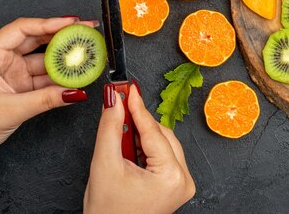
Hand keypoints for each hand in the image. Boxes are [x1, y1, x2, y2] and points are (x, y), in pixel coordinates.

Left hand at [0, 17, 94, 166]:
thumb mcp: (10, 110)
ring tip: (86, 54)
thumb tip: (74, 92)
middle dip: (62, 34)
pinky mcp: (22, 87)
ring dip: (65, 58)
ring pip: (44, 60)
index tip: (71, 22)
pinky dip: (61, 78)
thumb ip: (45, 100)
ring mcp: (14, 72)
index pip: (23, 29)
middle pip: (37, 39)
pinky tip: (76, 77)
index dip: (48, 23)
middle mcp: (4, 59)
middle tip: (86, 30)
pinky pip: (46, 78)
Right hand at [84, 85, 194, 213]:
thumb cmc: (108, 212)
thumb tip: (114, 101)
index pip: (153, 131)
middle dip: (138, 122)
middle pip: (161, 135)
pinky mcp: (176, 186)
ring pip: (163, 143)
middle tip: (119, 103)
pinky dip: (147, 147)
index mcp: (171, 176)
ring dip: (142, 134)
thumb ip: (110, 128)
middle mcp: (184, 179)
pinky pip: (164, 155)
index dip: (137, 106)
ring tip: (120, 133)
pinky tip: (130, 147)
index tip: (127, 87)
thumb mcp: (104, 165)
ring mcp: (183, 184)